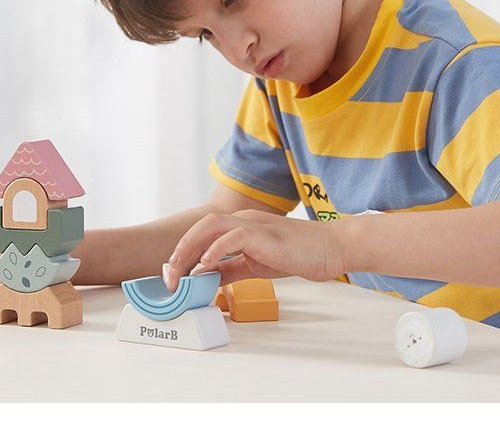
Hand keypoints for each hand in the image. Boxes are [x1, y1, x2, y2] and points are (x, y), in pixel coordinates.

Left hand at [164, 209, 346, 290]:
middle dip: (180, 251)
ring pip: (211, 226)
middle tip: (169, 277)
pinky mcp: (264, 234)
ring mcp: (253, 224)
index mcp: (240, 226)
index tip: (173, 276)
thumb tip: (204, 279)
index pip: (203, 234)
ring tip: (180, 271)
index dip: (183, 253)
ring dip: (190, 247)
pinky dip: (216, 249)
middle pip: (200, 227)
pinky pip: (233, 236)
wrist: (331, 249)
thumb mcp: (254, 265)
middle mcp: (243, 219)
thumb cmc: (297, 255)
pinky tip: (206, 265)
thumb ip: (230, 269)